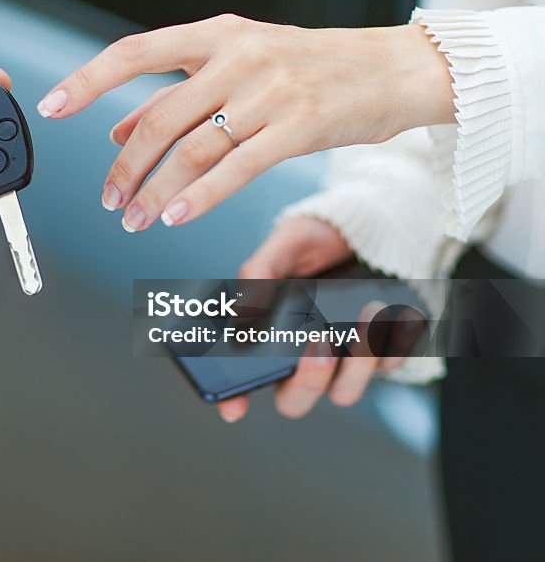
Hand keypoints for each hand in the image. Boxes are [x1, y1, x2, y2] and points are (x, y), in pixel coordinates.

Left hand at [38, 15, 451, 230]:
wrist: (394, 68)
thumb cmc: (309, 67)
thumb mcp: (239, 64)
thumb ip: (177, 94)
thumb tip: (115, 130)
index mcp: (217, 35)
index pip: (136, 52)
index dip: (89, 80)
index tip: (52, 107)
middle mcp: (238, 57)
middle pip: (159, 117)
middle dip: (124, 166)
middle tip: (108, 200)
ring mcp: (269, 91)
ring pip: (193, 149)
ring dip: (154, 191)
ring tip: (133, 219)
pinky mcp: (299, 126)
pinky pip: (235, 169)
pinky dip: (197, 198)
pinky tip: (173, 217)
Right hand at [218, 216, 403, 422]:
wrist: (374, 225)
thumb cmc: (322, 238)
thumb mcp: (287, 243)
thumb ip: (260, 273)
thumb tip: (240, 315)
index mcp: (269, 335)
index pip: (242, 378)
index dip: (233, 398)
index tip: (234, 407)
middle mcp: (302, 357)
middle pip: (294, 400)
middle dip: (308, 380)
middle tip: (319, 344)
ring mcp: (343, 362)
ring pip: (344, 392)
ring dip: (358, 360)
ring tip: (367, 313)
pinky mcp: (382, 354)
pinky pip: (390, 366)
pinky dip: (397, 342)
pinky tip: (400, 312)